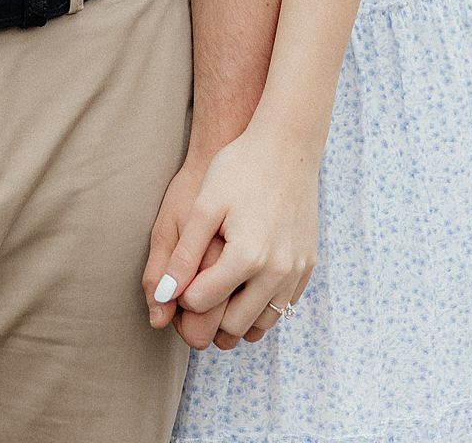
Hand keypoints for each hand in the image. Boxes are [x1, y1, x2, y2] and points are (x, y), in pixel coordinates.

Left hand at [146, 127, 318, 350]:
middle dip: (209, 317)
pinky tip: (245, 285)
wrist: (288, 144)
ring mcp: (297, 271)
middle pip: (233, 326)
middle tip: (196, 293)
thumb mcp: (205, 206)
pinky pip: (284, 307)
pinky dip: (263, 307)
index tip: (181, 274)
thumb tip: (163, 298)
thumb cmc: (240, 168)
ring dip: (237, 319)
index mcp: (247, 257)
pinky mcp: (308, 266)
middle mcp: (277, 272)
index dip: (183, 293)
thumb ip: (184, 256)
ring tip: (218, 294)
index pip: (201, 303)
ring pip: (262, 324)